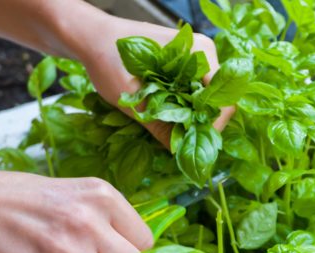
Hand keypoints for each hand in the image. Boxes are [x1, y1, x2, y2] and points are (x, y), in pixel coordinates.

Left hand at [62, 12, 234, 145]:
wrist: (92, 37)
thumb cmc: (108, 58)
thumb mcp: (130, 96)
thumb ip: (158, 124)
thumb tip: (179, 152)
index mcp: (198, 53)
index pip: (223, 100)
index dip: (211, 127)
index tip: (190, 143)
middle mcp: (203, 53)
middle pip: (217, 100)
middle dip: (199, 124)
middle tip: (178, 141)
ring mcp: (195, 58)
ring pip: (205, 99)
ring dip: (190, 118)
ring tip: (170, 130)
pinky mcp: (185, 65)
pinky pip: (194, 93)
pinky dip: (183, 108)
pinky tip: (166, 117)